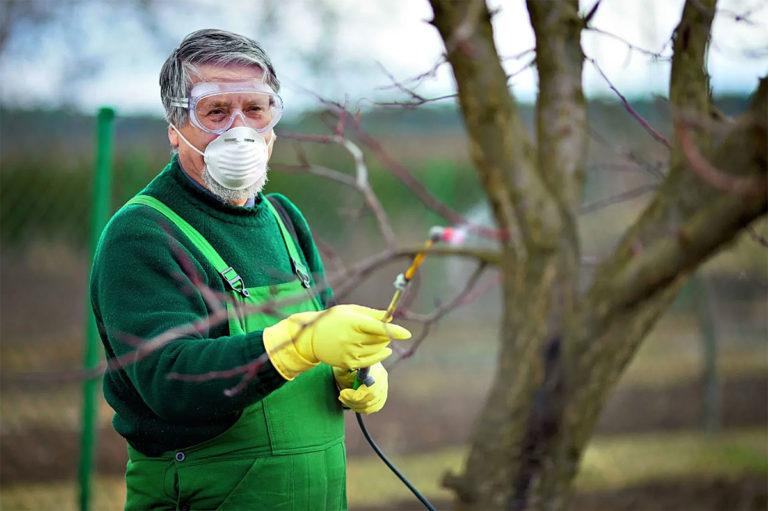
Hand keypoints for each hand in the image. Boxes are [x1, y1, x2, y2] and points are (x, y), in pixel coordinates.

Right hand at [263, 305, 410, 379]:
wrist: (311, 337)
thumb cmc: (333, 319)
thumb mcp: (350, 311)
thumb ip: (371, 314)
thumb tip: (390, 316)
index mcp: (352, 322)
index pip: (377, 327)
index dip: (394, 330)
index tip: (407, 334)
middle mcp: (351, 338)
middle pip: (380, 339)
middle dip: (387, 334)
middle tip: (382, 329)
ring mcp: (349, 352)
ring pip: (378, 350)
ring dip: (384, 344)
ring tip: (378, 338)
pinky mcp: (348, 363)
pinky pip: (371, 361)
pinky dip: (380, 356)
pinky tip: (385, 351)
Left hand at [334, 363, 388, 413]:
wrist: (357, 355)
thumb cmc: (347, 359)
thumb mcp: (343, 365)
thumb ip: (346, 375)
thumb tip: (349, 388)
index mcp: (373, 366)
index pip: (369, 389)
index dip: (354, 396)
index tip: (343, 393)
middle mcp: (382, 376)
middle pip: (372, 397)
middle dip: (353, 401)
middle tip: (342, 397)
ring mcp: (384, 384)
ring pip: (373, 404)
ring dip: (357, 406)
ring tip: (346, 400)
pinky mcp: (383, 391)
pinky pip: (377, 405)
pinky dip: (365, 408)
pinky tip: (354, 404)